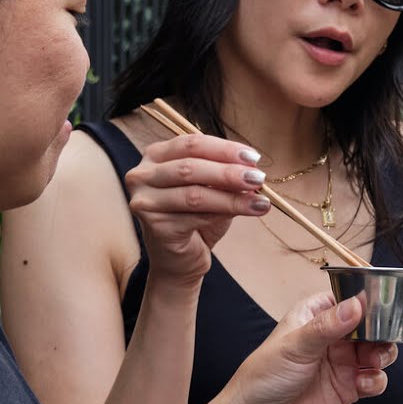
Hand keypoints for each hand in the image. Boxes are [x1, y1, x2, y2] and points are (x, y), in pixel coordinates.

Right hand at [125, 133, 269, 286]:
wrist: (181, 260)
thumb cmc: (196, 219)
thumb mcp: (213, 190)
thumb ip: (225, 177)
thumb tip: (251, 169)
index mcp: (156, 155)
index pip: (192, 144)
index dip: (225, 149)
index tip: (254, 158)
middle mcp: (142, 175)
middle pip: (191, 167)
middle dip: (229, 172)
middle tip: (258, 178)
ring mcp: (143, 200)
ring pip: (194, 194)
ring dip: (231, 197)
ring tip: (260, 201)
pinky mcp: (152, 224)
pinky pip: (194, 216)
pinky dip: (223, 214)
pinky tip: (246, 212)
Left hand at [224, 292, 402, 403]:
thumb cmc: (265, 374)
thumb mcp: (295, 345)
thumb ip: (328, 326)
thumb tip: (358, 305)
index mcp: (319, 313)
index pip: (355, 297)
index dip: (380, 296)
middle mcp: (336, 334)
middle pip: (376, 323)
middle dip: (395, 325)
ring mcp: (345, 360)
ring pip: (380, 350)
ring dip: (385, 354)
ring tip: (374, 361)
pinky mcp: (350, 386)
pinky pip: (375, 379)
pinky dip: (376, 380)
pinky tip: (363, 384)